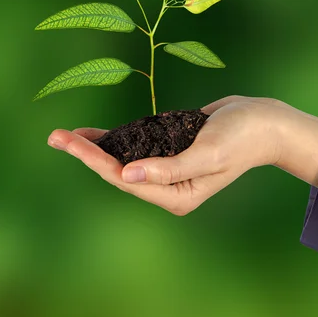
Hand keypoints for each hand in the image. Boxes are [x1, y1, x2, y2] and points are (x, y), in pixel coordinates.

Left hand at [47, 96, 317, 215]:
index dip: (94, 159)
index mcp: (175, 196)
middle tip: (54, 136)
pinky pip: (133, 147)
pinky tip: (93, 134)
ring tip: (63, 135)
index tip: (68, 141)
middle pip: (116, 171)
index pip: (124, 178)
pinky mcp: (166, 151)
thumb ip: (168, 168)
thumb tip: (127, 175)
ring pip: (120, 160)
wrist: (263, 121)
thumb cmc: (241, 137)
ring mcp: (165, 170)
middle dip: (86, 153)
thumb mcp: (207, 153)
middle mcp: (166, 187)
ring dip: (94, 147)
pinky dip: (113, 140)